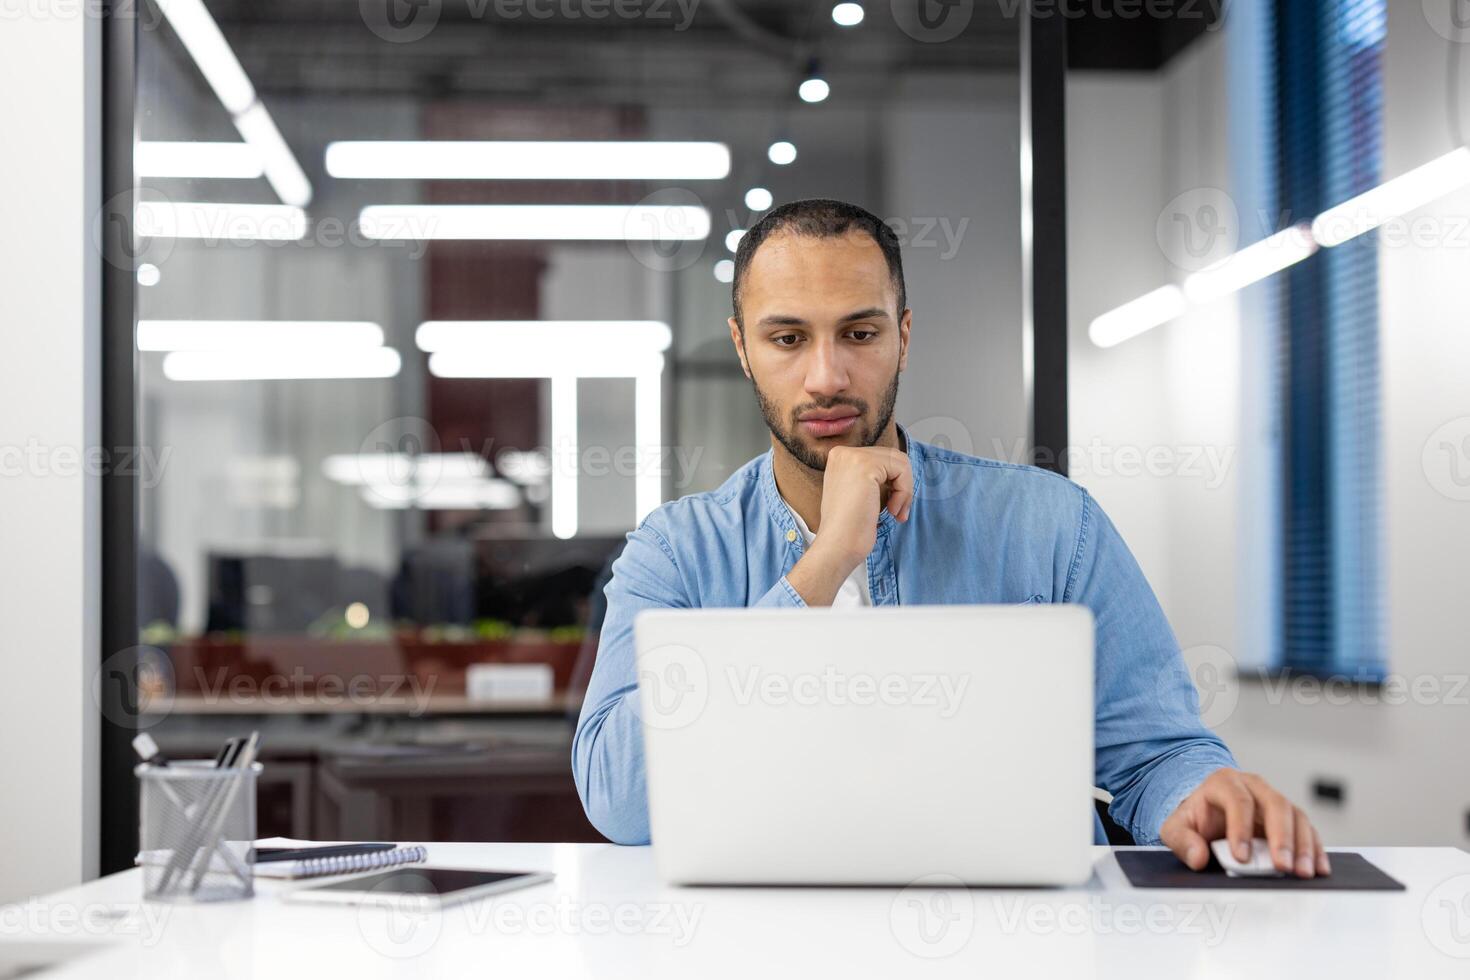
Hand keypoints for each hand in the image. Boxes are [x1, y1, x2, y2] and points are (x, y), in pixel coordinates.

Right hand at [785, 446, 912, 605]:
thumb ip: (872, 477)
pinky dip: (904, 492)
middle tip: (897, 511)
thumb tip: (899, 470)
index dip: (893, 482)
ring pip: (900, 461)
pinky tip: (892, 511)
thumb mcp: (857, 493)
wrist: (837, 546)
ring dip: (904, 490)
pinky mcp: (866, 466)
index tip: (890, 506)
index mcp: (839, 458)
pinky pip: (901, 470)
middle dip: (901, 486)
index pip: (881, 458)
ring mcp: (853, 457)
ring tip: (895, 512)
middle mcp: (843, 452)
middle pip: (892, 457)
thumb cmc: (849, 528)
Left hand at [1160, 768, 1330, 877]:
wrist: (1207, 811)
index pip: (1237, 800)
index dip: (1241, 828)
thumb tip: (1198, 858)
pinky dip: (1315, 849)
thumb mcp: (1177, 826)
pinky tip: (1317, 868)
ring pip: (1296, 816)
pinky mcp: (1289, 818)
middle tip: (1282, 865)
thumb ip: (1183, 841)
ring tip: (1302, 872)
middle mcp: (1254, 787)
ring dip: (1303, 845)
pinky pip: (1308, 829)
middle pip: (1275, 804)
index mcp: (1224, 783)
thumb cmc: (1195, 818)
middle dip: (1281, 837)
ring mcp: (1274, 800)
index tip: (1241, 857)